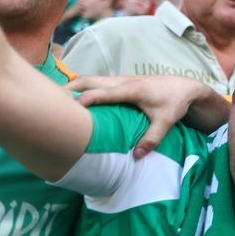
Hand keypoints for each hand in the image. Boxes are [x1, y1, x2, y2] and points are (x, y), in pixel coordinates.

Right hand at [66, 74, 229, 158]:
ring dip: (72, 87)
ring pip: (90, 79)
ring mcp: (120, 79)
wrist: (186, 87)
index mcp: (132, 90)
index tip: (70, 108)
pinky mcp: (120, 82)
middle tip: (48, 100)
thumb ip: (152, 139)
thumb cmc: (175, 104)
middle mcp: (123, 81)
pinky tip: (71, 99)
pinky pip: (96, 82)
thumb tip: (136, 157)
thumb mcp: (166, 122)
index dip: (86, 99)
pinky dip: (81, 88)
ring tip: (53, 100)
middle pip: (89, 80)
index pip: (104, 92)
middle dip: (69, 88)